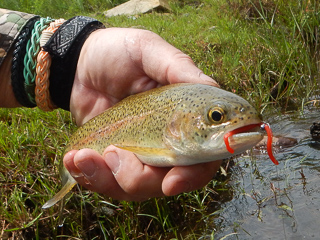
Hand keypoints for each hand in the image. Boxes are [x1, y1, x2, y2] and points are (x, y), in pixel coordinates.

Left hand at [64, 28, 220, 200]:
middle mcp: (165, 142)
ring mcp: (138, 153)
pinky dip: (89, 177)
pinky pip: (107, 183)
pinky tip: (74, 159)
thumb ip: (177, 67)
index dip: (191, 176)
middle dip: (137, 179)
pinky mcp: (112, 158)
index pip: (201, 159)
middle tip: (112, 151)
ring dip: (107, 179)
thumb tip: (212, 87)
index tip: (171, 182)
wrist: (79, 63)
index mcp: (183, 119)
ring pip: (134, 188)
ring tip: (83, 155)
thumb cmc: (118, 52)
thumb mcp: (148, 50)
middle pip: (164, 183)